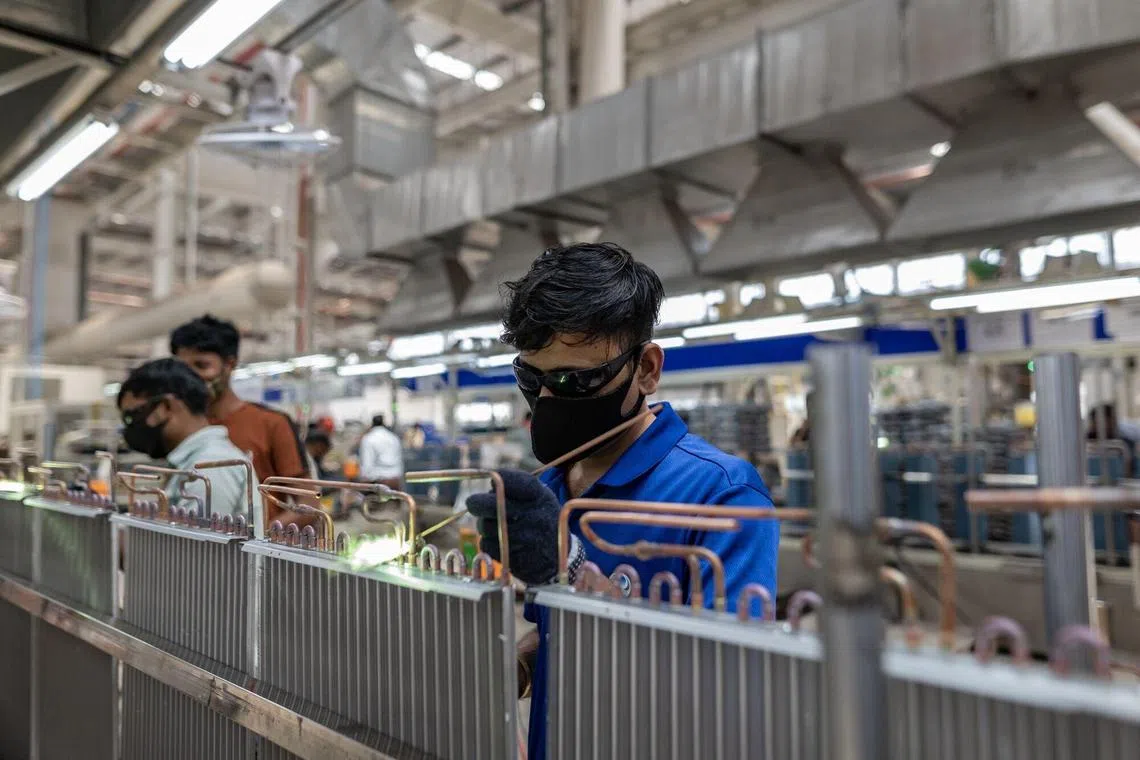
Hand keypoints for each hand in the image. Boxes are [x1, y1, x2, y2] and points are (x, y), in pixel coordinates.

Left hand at [465, 469, 560, 584]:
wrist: (558, 554)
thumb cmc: (541, 518)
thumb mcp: (538, 497)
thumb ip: (515, 487)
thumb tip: (487, 485)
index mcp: (540, 496)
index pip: (509, 481)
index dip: (497, 480)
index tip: (492, 483)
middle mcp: (535, 516)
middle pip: (492, 505)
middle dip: (477, 503)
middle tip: (472, 503)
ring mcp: (526, 539)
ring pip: (486, 527)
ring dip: (484, 526)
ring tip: (495, 526)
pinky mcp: (516, 559)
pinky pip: (487, 546)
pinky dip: (488, 543)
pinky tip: (500, 541)